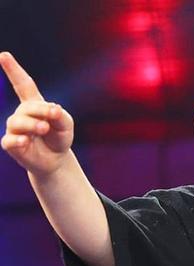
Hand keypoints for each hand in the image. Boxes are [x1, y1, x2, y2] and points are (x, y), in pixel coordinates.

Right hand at [1, 52, 73, 176]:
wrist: (56, 160)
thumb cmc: (59, 138)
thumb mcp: (66, 125)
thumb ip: (60, 116)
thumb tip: (53, 110)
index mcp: (34, 104)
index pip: (23, 85)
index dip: (14, 70)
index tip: (4, 55)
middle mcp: (21, 114)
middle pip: (27, 107)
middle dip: (42, 111)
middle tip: (53, 117)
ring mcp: (15, 129)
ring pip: (18, 122)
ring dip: (32, 124)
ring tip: (44, 129)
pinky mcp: (12, 145)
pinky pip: (9, 140)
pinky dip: (17, 139)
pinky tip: (24, 140)